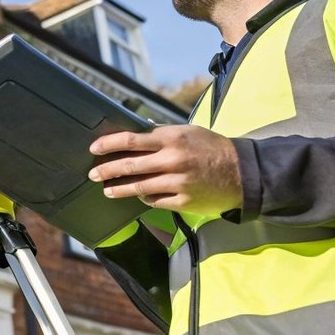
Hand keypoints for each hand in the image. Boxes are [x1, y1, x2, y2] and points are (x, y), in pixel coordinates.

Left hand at [87, 125, 242, 215]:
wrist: (242, 172)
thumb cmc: (212, 148)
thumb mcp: (188, 132)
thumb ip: (161, 134)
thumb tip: (134, 134)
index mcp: (172, 138)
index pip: (131, 140)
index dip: (108, 145)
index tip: (94, 149)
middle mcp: (173, 160)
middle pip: (129, 165)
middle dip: (106, 170)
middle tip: (92, 173)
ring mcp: (178, 183)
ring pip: (138, 187)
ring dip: (118, 188)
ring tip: (107, 189)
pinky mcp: (183, 202)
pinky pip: (154, 200)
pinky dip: (144, 197)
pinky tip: (138, 195)